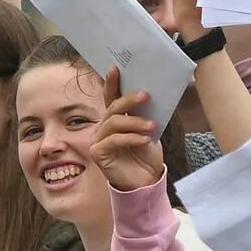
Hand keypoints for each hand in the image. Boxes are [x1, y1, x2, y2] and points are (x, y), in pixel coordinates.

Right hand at [90, 68, 163, 192]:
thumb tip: (153, 94)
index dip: (112, 83)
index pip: (111, 98)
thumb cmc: (146, 156)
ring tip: (151, 126)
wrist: (146, 182)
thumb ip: (145, 115)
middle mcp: (103, 127)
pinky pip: (113, 140)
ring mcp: (98, 140)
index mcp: (114, 120)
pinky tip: (144, 140)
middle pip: (113, 108)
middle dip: (129, 100)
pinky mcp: (98, 153)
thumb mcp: (149, 131)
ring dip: (134, 122)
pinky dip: (131, 138)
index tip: (116, 68)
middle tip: (146, 96)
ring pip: (114, 123)